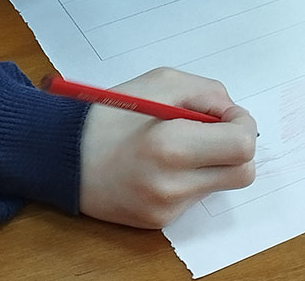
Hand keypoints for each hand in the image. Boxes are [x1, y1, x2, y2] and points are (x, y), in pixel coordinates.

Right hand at [78, 67, 256, 227]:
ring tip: (181, 143)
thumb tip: (232, 112)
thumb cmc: (109, 113)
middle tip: (215, 129)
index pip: (242, 146)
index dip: (243, 124)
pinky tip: (163, 163)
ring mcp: (166, 209)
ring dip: (213, 161)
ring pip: (220, 185)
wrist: (61, 155)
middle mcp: (172, 184)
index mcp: (171, 145)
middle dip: (237, 147)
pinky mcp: (158, 222)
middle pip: (243, 174)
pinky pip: (194, 196)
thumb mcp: (160, 82)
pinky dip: (190, 176)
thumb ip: (206, 93)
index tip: (227, 114)